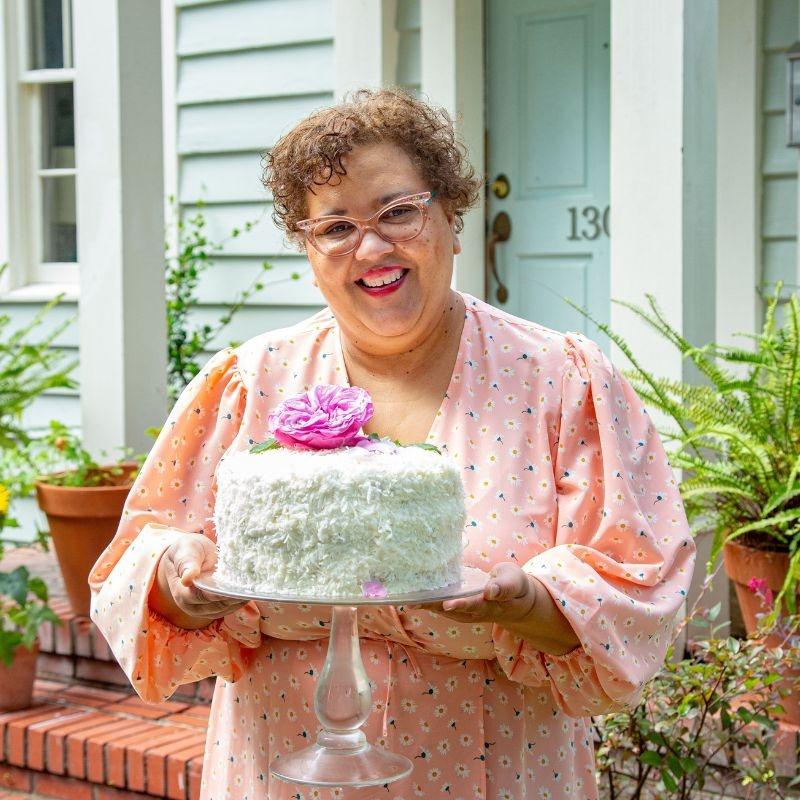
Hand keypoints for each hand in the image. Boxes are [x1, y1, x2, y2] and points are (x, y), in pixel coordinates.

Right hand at [149, 534, 247, 628]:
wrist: (191, 554)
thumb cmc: (187, 550)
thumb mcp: (185, 550)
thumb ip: (186, 563)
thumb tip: (187, 579)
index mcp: (181, 593)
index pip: (200, 597)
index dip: (215, 593)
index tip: (232, 587)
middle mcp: (192, 605)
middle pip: (216, 606)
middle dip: (232, 597)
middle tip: (249, 588)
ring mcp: (205, 609)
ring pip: (226, 608)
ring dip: (239, 600)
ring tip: (253, 589)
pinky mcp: (217, 607)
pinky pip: (230, 607)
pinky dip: (240, 600)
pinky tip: (250, 590)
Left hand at [414, 562, 537, 624]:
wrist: (515, 600)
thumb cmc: (515, 586)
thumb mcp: (515, 582)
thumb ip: (504, 587)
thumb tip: (490, 591)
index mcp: (491, 604)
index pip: (475, 605)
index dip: (462, 604)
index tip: (448, 603)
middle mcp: (475, 611)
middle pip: (452, 611)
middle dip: (433, 606)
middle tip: (413, 602)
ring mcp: (466, 611)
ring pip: (444, 610)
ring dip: (426, 605)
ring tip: (407, 598)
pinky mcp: (460, 606)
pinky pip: (442, 604)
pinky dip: (428, 600)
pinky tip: (414, 593)